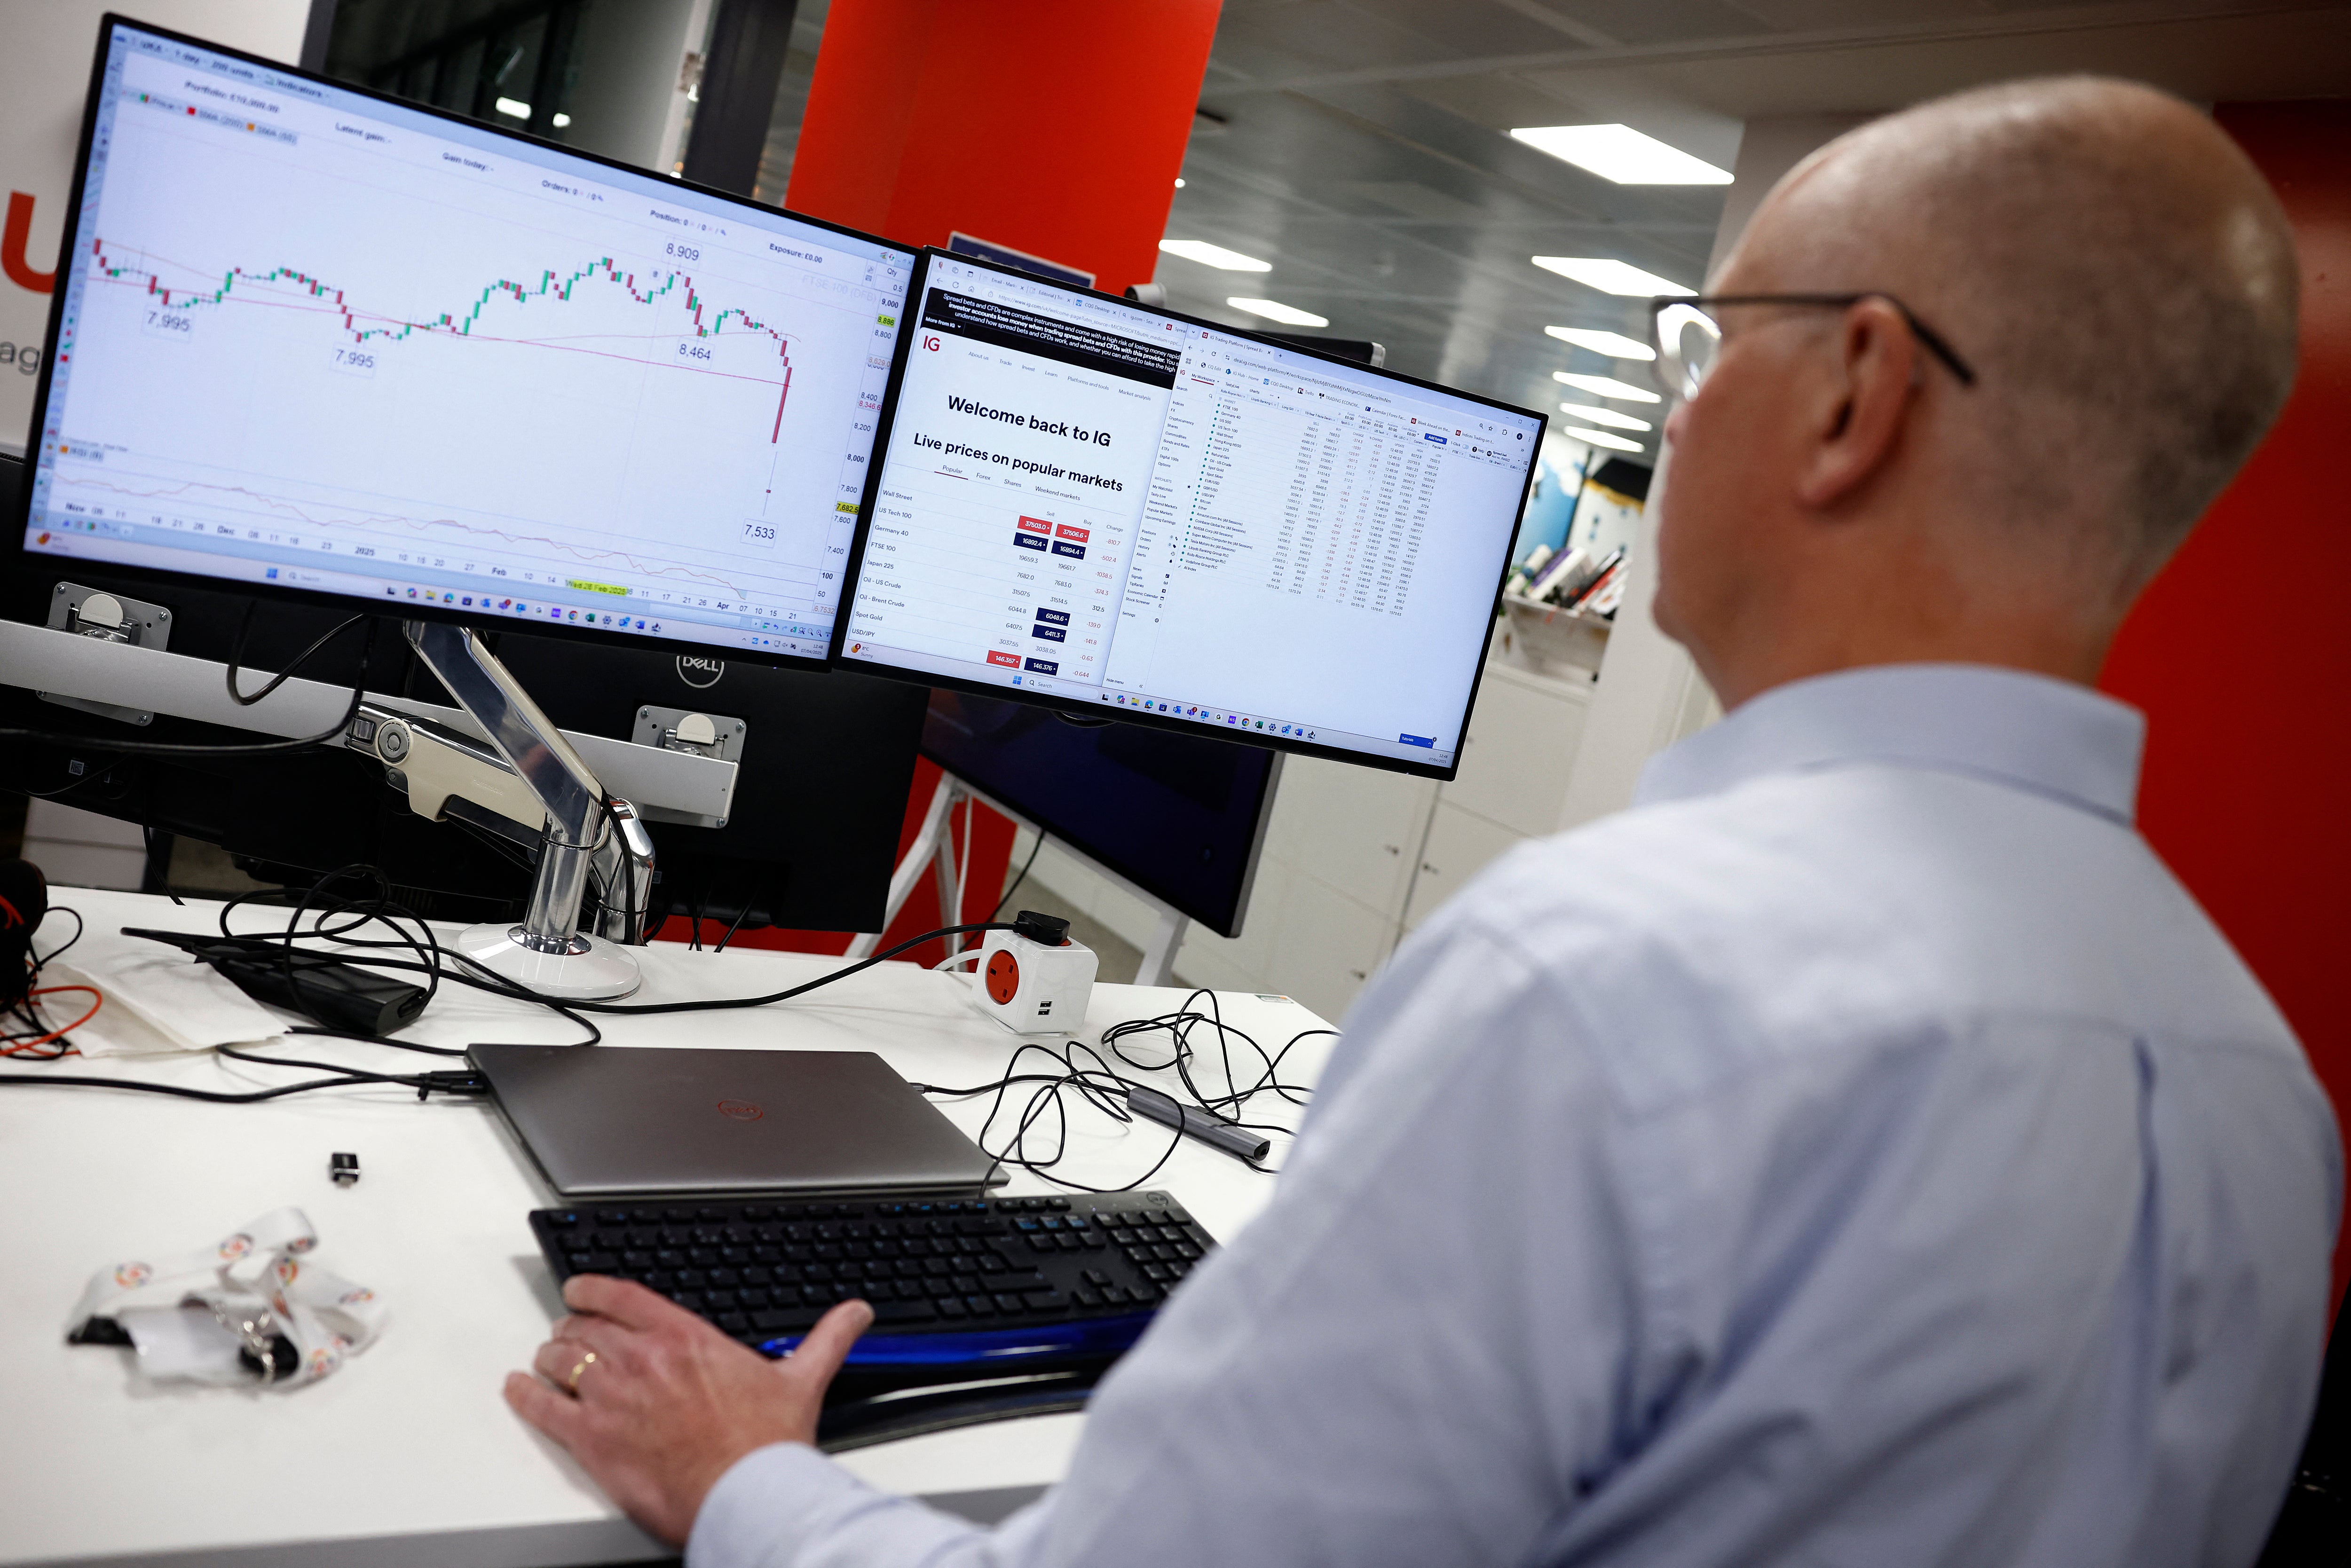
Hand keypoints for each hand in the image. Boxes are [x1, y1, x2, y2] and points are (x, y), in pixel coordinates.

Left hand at [504, 1276, 873, 1546]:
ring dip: (550, 1356)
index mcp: (684, 1338)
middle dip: (572, 1328)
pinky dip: (525, 1394)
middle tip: (569, 1335)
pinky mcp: (593, 1439)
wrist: (745, 1494)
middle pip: (585, 1327)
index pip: (623, 1296)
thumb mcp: (800, 1380)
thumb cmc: (766, 1444)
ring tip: (546, 1360)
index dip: (593, 1288)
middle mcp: (642, 1359)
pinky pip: (544, 1407)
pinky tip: (518, 1389)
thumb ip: (826, 1339)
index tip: (581, 1289)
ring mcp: (612, 1398)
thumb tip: (855, 1314)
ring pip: (561, 1359)